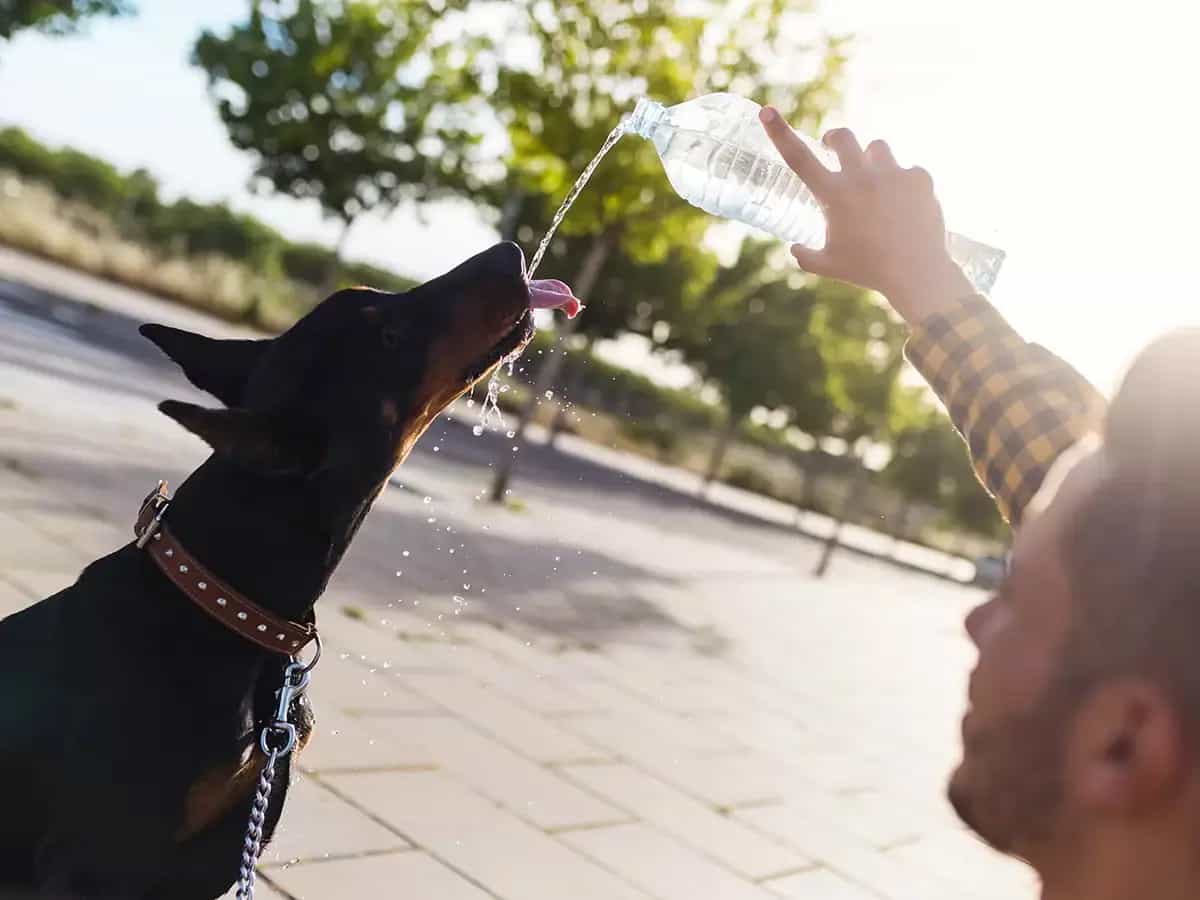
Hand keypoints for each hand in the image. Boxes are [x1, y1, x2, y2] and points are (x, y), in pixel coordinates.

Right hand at [759, 106, 973, 324]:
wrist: (916, 273)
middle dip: (835, 139)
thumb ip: (805, 256)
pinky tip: (905, 204)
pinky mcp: (919, 177)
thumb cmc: (867, 270)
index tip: (766, 111)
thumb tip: (794, 248)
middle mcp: (861, 177)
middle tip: (833, 146)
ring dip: (871, 159)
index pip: (798, 158)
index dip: (779, 132)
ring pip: (877, 148)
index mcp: (833, 195)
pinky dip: (903, 183)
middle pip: (843, 136)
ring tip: (874, 181)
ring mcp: (892, 174)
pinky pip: (907, 170)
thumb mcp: (828, 266)